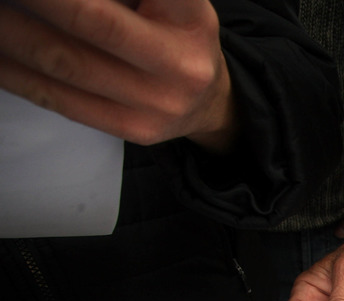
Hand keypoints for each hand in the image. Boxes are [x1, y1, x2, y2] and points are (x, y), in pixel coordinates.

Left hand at [0, 0, 236, 151]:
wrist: (206, 101)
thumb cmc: (176, 33)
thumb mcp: (172, 0)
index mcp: (190, 16)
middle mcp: (181, 63)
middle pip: (92, 20)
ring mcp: (157, 102)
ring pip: (65, 60)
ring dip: (10, 30)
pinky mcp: (132, 128)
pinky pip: (59, 98)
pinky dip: (14, 70)